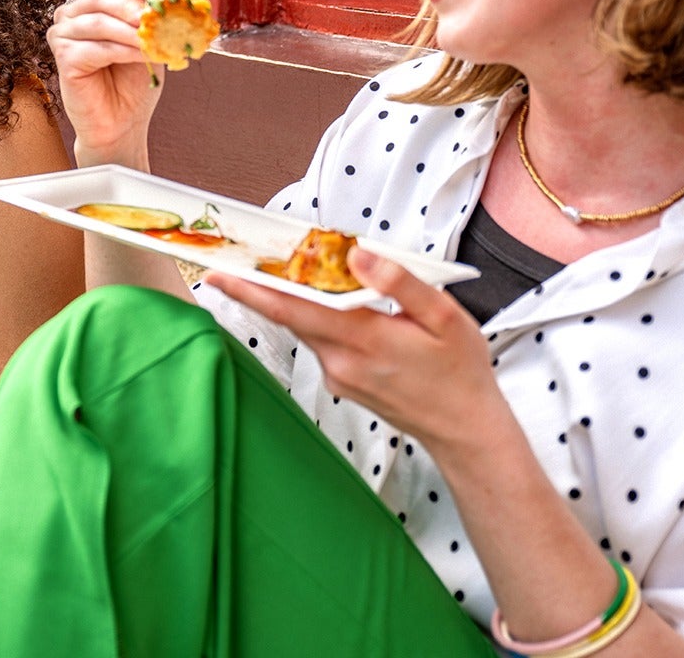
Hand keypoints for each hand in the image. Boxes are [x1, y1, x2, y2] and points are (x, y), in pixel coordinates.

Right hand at [47, 0, 169, 162]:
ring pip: (98, 22)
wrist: (123, 122)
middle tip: (155, 15)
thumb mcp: (148, 36)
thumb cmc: (133, 80)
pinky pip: (95, 48)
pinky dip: (122, 50)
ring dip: (130, 31)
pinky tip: (141, 56)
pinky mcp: (63, 59)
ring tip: (153, 41)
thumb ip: (149, 3)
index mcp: (93, 5)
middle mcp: (72, 15)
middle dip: (131, 4)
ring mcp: (63, 36)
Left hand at [203, 246, 507, 453]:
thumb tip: (358, 254)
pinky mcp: (339, 383)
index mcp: (365, 338)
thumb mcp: (444, 317)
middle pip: (288, 316)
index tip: (219, 274)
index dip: (252, 290)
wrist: (464, 429)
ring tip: (291, 271)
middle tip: (233, 261)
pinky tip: (333, 306)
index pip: (294, 309)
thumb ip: (399, 282)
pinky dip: (317, 320)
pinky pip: (319, 343)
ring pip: (304, 328)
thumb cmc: (459, 372)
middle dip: (258, 287)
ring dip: (293, 301)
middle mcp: (341, 360)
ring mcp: (337, 375)